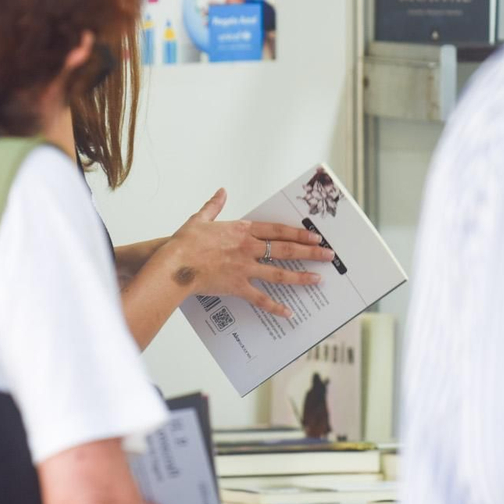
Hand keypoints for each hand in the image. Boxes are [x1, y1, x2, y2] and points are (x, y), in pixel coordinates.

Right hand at [162, 189, 333, 317]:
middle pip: (286, 249)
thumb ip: (214, 205)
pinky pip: (261, 298)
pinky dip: (275, 307)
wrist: (175, 263)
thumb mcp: (200, 218)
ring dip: (301, 277)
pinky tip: (288, 313)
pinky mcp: (237, 287)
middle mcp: (248, 248)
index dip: (298, 232)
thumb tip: (221, 191)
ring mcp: (245, 268)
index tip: (314, 235)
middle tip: (328, 255)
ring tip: (318, 280)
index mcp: (242, 230)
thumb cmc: (185, 242)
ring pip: (280, 273)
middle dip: (310, 252)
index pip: (277, 230)